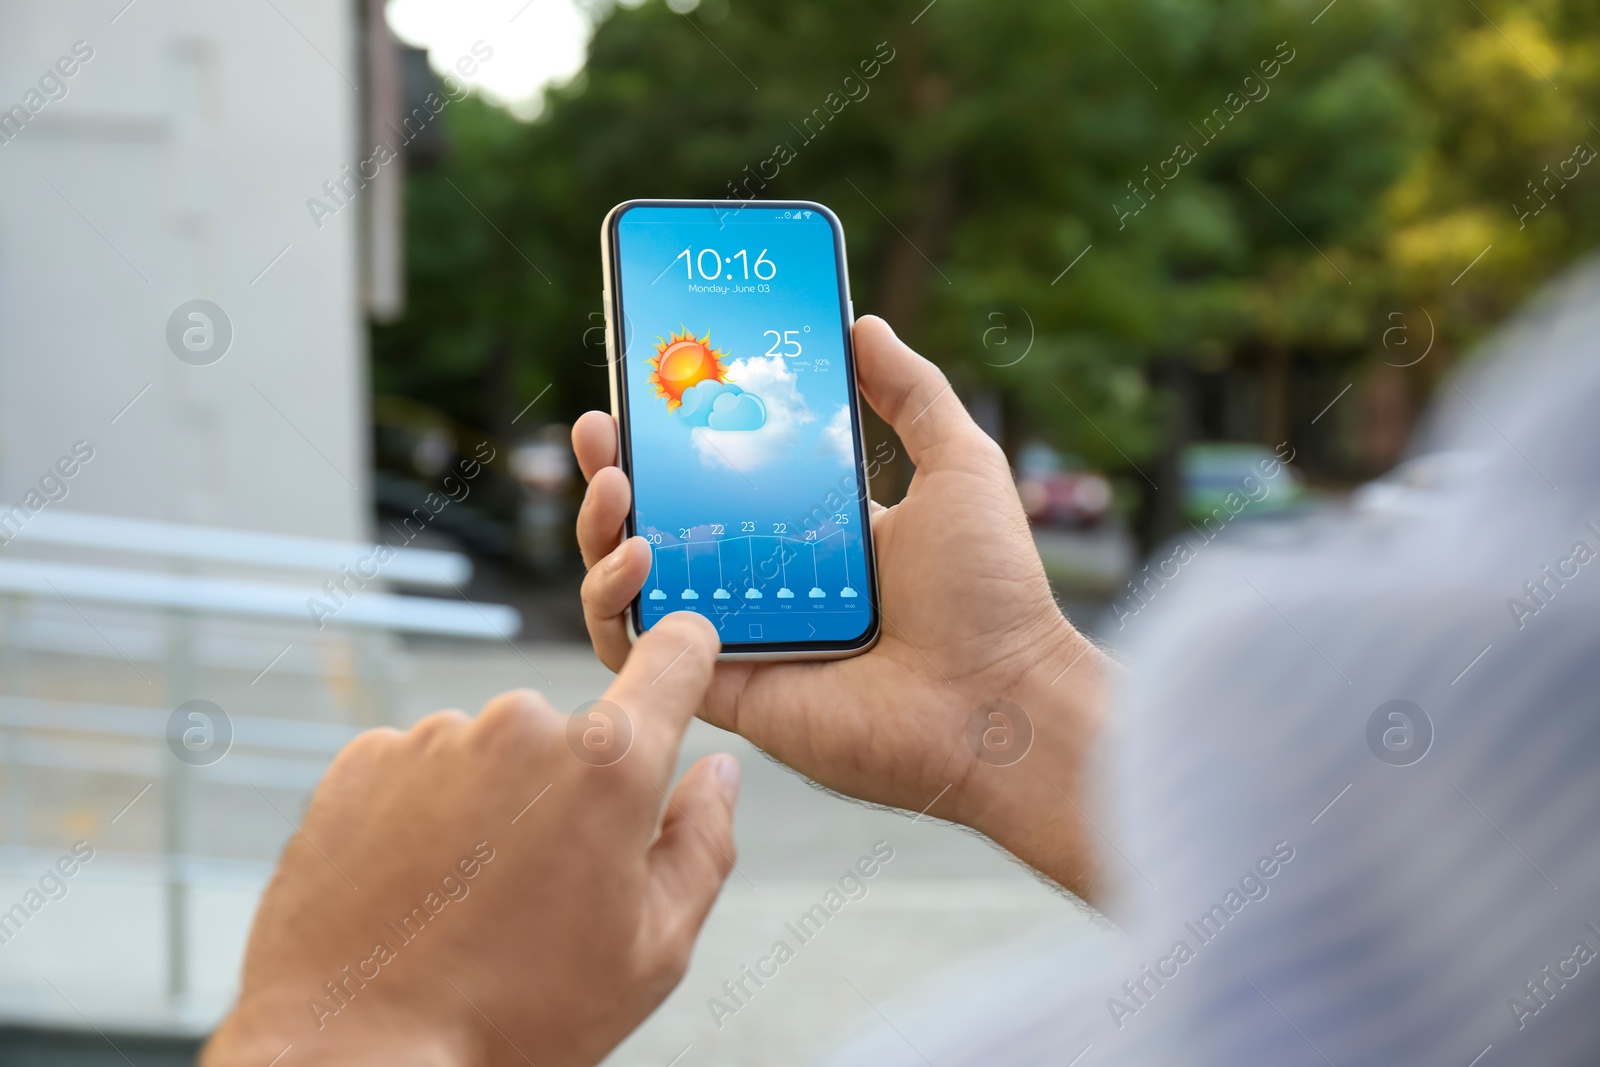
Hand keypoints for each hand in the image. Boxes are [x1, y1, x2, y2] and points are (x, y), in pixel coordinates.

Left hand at [204, 614, 738, 1066]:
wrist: (353, 1050)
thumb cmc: (510, 1017)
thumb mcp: (650, 951)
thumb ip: (702, 844)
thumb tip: (720, 773)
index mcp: (609, 766)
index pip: (674, 658)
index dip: (687, 651)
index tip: (684, 654)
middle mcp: (520, 728)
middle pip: (574, 734)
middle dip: (570, 790)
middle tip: (544, 884)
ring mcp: (435, 739)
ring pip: (494, 753)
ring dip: (493, 804)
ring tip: (470, 900)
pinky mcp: (364, 761)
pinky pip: (422, 767)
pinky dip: (426, 814)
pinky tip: (420, 887)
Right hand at [573, 315, 1112, 900]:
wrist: (998, 703)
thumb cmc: (990, 593)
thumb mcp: (959, 465)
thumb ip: (913, 394)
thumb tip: (863, 325)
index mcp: (812, 531)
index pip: (723, 473)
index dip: (679, 433)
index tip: (651, 384)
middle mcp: (765, 580)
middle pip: (663, 521)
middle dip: (618, 470)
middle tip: (602, 425)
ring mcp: (739, 636)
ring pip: (635, 583)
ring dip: (603, 530)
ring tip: (615, 483)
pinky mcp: (722, 688)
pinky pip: (642, 652)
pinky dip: (616, 607)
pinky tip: (635, 557)